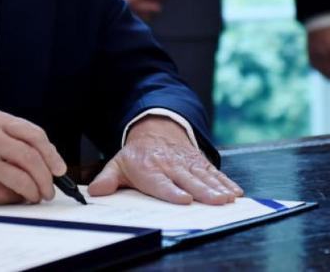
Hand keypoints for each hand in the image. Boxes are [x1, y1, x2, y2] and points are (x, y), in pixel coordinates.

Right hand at [0, 111, 67, 205]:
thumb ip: (15, 142)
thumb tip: (49, 165)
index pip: (34, 134)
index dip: (52, 154)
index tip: (59, 169)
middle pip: (32, 156)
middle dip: (47, 177)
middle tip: (51, 189)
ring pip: (23, 177)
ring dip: (36, 191)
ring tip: (36, 195)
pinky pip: (8, 193)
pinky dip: (17, 198)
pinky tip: (14, 197)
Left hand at [88, 116, 242, 204]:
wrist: (155, 127)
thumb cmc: (137, 154)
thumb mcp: (118, 163)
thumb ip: (107, 179)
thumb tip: (95, 191)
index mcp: (149, 168)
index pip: (161, 182)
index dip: (173, 191)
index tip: (184, 199)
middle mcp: (170, 165)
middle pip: (188, 180)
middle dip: (203, 191)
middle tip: (216, 201)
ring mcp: (187, 162)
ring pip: (204, 176)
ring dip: (218, 187)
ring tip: (228, 198)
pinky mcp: (199, 161)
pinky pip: (214, 171)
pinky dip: (226, 181)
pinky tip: (235, 191)